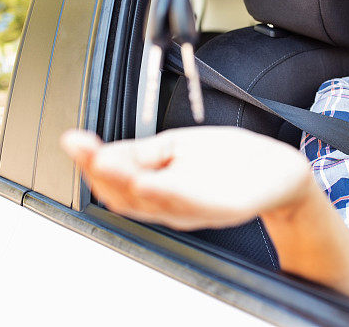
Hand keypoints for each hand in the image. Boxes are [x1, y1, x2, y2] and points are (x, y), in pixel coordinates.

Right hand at [62, 127, 312, 230]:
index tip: (74, 141)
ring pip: (152, 201)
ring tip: (105, 164)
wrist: (274, 170)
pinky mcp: (223, 207)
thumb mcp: (178, 147)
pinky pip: (191, 204)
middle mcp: (170, 203)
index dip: (90, 163)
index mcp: (156, 187)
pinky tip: (149, 183)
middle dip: (101, 172)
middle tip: (86, 151)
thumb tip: (99, 150)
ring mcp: (195, 207)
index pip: (114, 180)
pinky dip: (166, 194)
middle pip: (126, 195)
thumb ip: (142, 152)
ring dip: (126, 182)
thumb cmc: (227, 160)